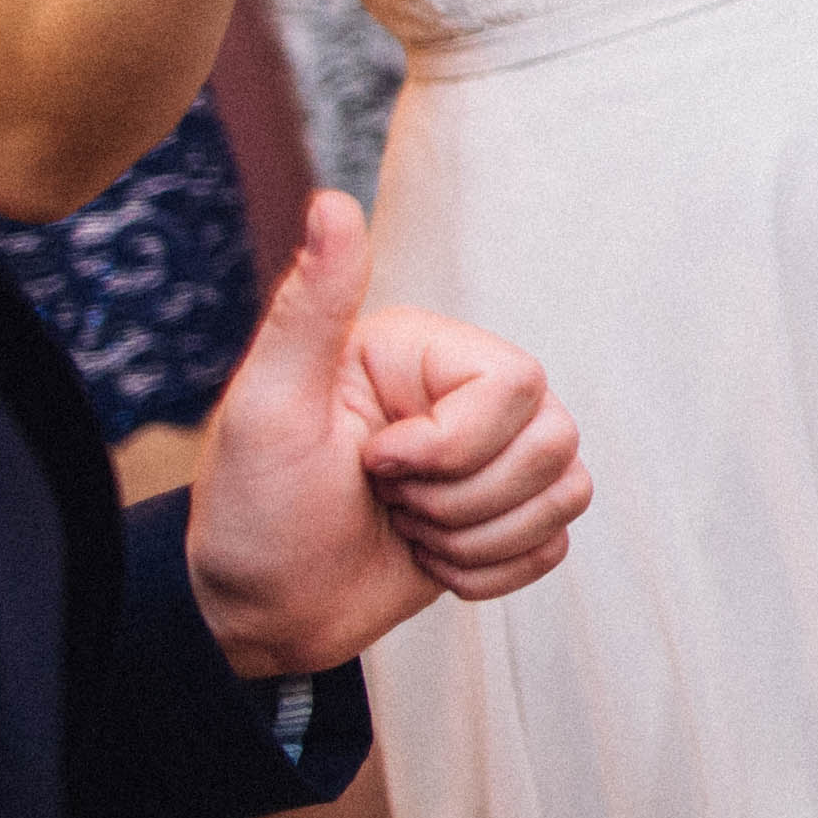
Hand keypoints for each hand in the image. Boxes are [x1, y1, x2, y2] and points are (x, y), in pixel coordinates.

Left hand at [189, 194, 591, 678]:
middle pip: (555, 439)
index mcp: (426, 353)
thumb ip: (311, 305)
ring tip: (404, 529)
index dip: (455, 443)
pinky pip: (555, 543)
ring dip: (474, 538)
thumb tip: (332, 201)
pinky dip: (489, 572)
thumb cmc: (251, 510)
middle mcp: (470, 395)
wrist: (252, 616)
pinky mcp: (505, 518)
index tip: (372, 463)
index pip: (519, 383)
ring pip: (567, 490)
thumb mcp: (268, 406)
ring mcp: (493, 458)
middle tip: (385, 501)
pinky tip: (426, 560)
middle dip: (461, 499)